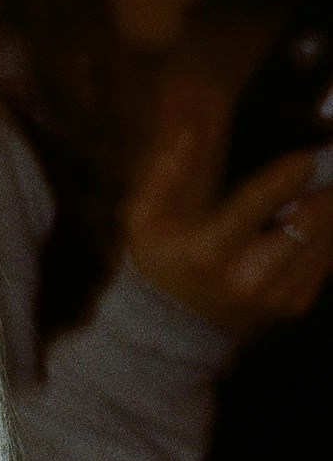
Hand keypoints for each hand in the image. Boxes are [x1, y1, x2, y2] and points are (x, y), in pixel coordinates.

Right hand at [124, 80, 332, 340]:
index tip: (307, 156)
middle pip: (309, 220)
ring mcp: (275, 295)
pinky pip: (326, 259)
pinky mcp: (293, 305)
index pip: (259, 203)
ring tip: (321, 186)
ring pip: (326, 238)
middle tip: (326, 160)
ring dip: (329, 206)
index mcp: (208, 250)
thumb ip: (168, 171)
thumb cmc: (159, 263)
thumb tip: (190, 128)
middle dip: (325, 188)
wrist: (172, 332)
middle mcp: (247, 276)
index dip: (290, 175)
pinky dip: (326, 231)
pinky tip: (313, 214)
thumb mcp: (145, 218)